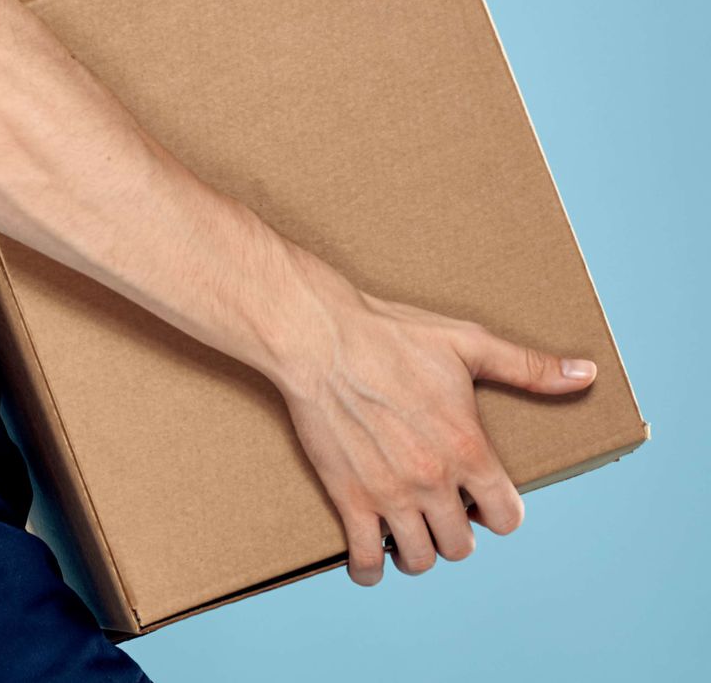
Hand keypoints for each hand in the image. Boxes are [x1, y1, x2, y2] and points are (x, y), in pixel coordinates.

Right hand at [271, 254, 598, 585]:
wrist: (317, 336)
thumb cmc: (389, 333)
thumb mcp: (466, 342)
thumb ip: (527, 367)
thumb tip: (586, 375)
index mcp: (468, 448)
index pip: (508, 517)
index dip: (499, 512)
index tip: (482, 501)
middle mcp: (434, 480)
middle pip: (463, 545)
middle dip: (456, 532)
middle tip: (441, 514)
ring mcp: (390, 493)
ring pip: (420, 558)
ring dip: (417, 552)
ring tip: (409, 536)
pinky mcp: (349, 496)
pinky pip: (366, 557)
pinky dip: (370, 570)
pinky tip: (370, 565)